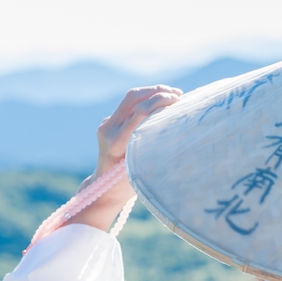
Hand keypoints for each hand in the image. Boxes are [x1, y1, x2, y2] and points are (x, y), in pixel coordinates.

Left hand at [73, 86, 182, 229]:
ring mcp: (107, 124)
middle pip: (133, 97)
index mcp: (117, 141)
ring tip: (172, 95)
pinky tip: (160, 104)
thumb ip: (153, 146)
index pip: (140, 110)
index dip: (160, 100)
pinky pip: (128, 105)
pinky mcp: (109, 122)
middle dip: (157, 91)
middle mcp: (108, 129)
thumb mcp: (144, 169)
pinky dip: (146, 100)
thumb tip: (177, 126)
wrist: (103, 189)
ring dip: (152, 92)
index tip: (178, 101)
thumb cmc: (128, 185)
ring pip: (130, 97)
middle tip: (177, 94)